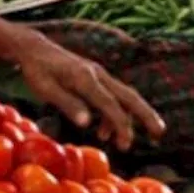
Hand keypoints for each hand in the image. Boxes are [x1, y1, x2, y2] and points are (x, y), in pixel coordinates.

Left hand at [16, 33, 165, 150]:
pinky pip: (112, 96)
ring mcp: (98, 74)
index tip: (125, 144)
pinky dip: (113, 114)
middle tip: (159, 134)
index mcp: (85, 78)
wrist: (34, 48)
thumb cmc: (36, 70)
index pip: (110, 104)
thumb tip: (86, 124)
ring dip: (132, 118)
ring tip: (126, 143)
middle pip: (129, 96)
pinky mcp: (95, 77)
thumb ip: (67, 104)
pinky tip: (104, 132)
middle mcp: (97, 74)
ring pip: (124, 96)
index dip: (120, 125)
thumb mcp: (45, 89)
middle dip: (146, 115)